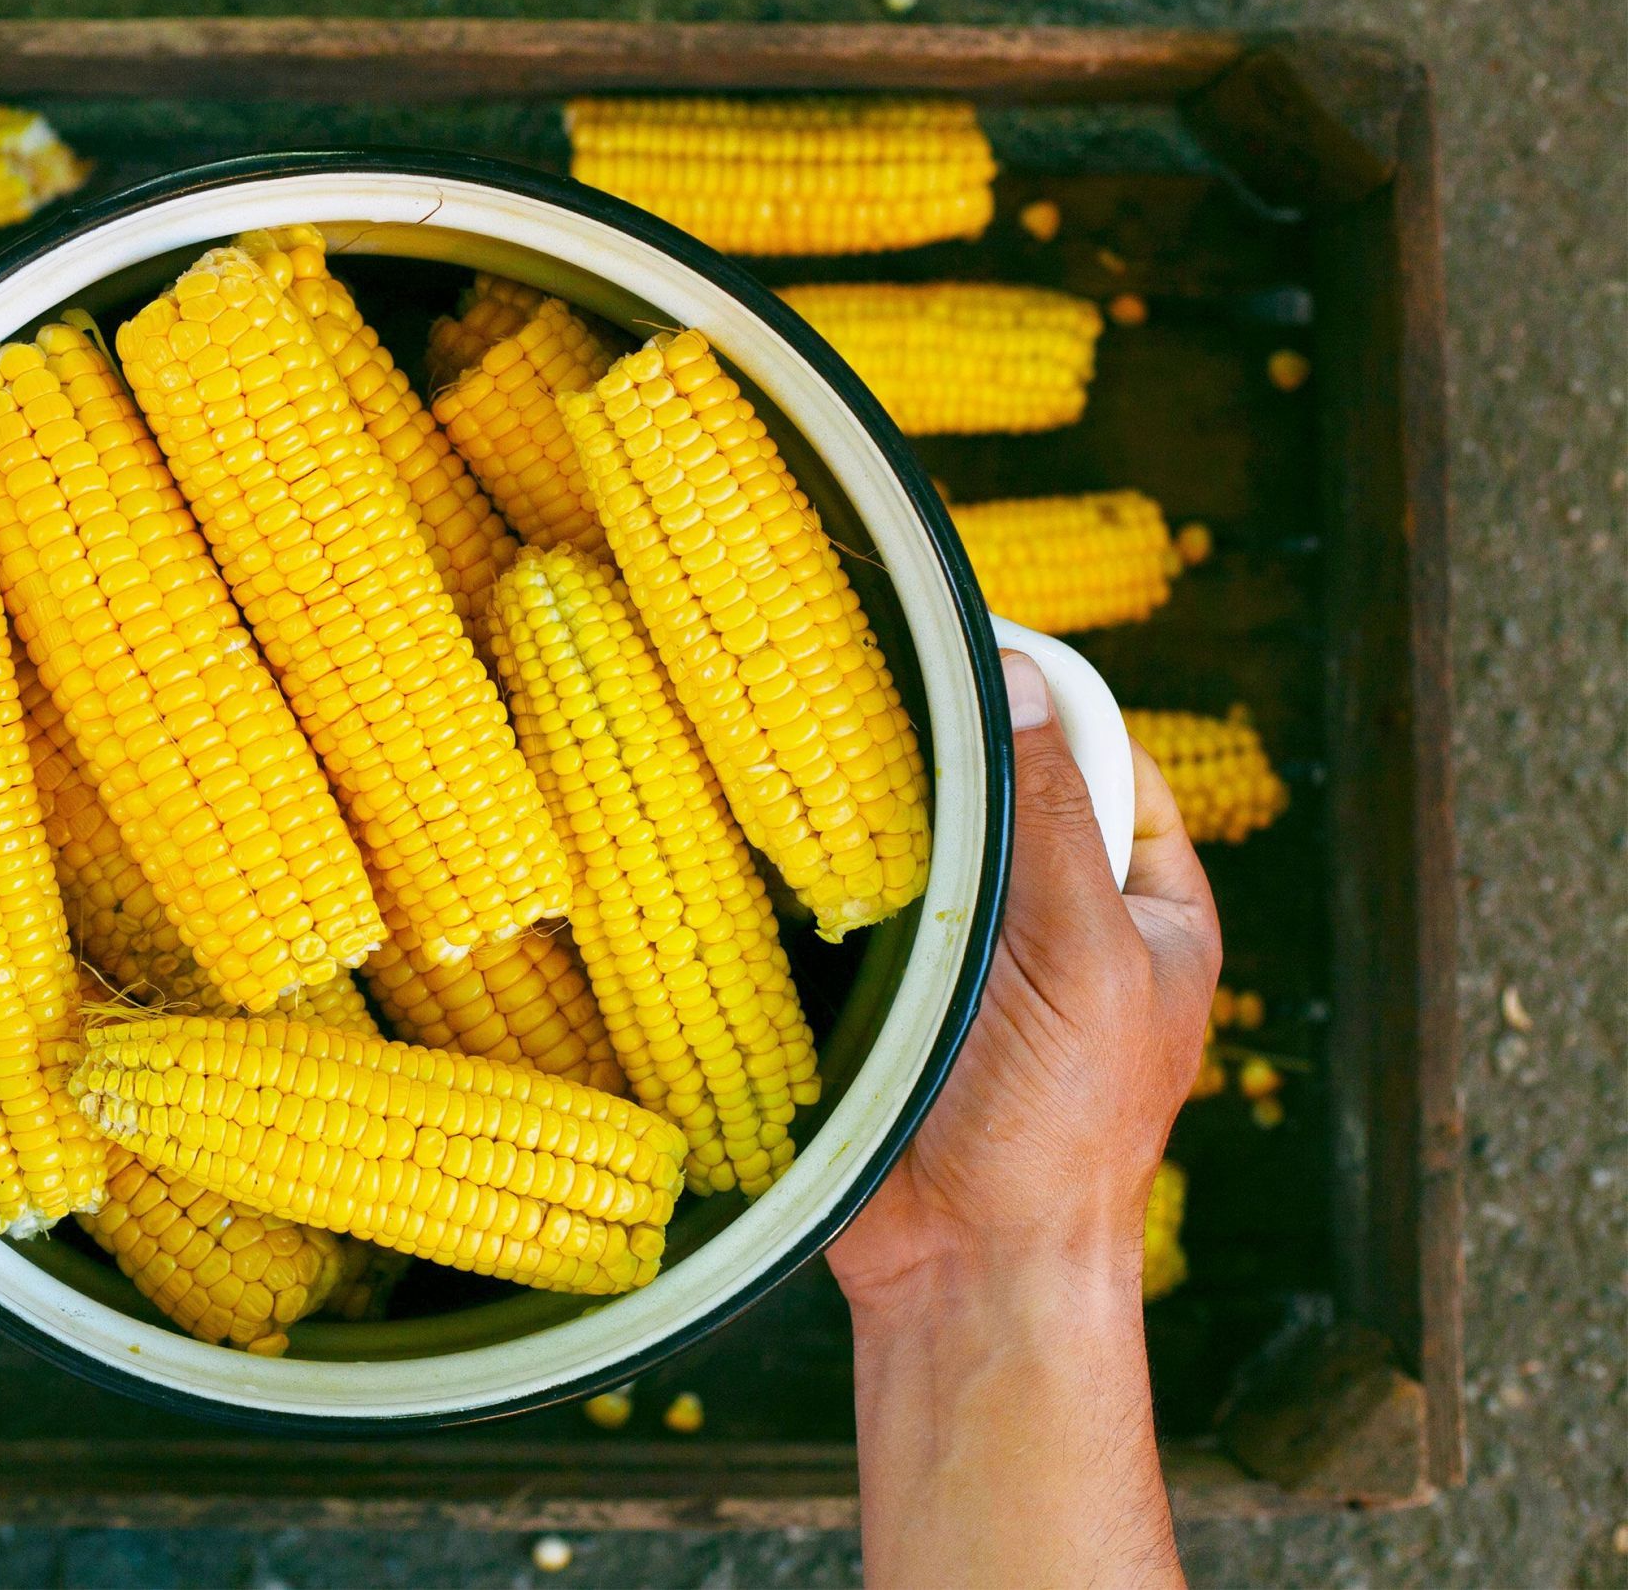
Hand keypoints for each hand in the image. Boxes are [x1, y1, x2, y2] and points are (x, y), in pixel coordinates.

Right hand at [829, 650, 1216, 1589]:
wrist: (965, 1274)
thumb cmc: (1059, 1131)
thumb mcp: (1080, 955)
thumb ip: (1053, 819)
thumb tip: (1024, 675)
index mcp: (1147, 906)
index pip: (1103, 754)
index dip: (1044, 700)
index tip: (965, 650)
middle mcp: (1062, 923)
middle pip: (1001, 792)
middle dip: (938, 754)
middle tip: (863, 693)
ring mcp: (973, 963)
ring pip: (919, 846)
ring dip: (871, 816)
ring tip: (805, 757)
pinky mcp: (894, 1000)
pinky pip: (856, 912)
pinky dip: (822, 883)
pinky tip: (776, 842)